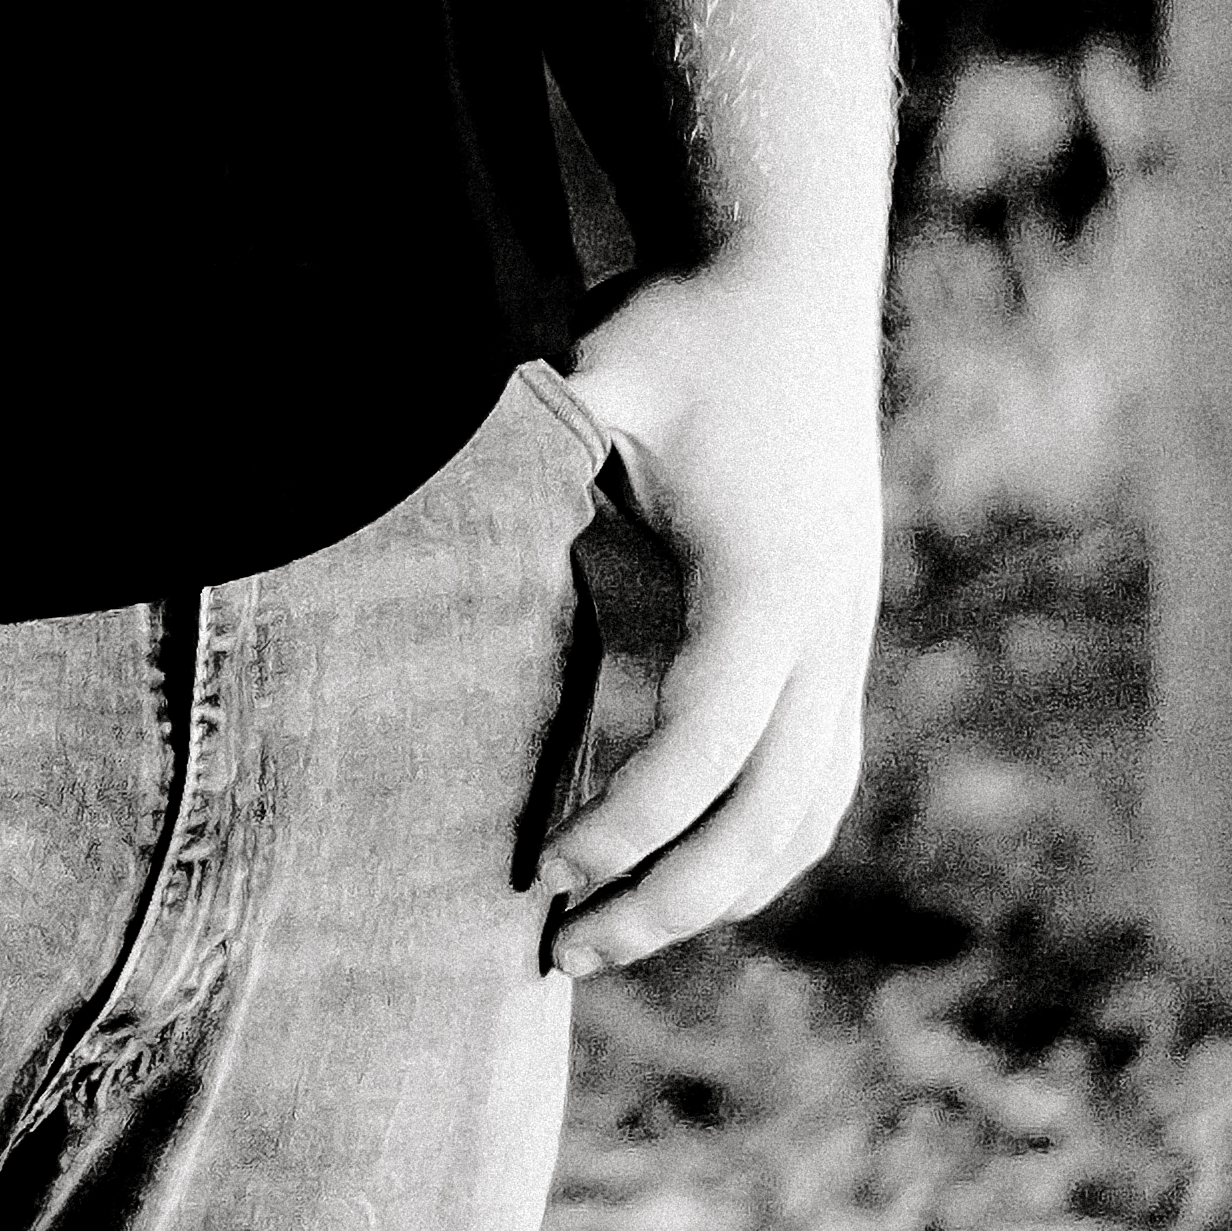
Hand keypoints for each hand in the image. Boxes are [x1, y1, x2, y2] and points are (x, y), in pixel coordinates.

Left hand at [530, 260, 885, 976]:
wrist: (789, 277)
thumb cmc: (682, 328)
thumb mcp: (595, 373)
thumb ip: (522, 441)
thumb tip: (385, 482)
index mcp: (767, 582)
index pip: (704, 744)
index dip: (629, 824)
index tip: (544, 869)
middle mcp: (826, 626)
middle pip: (767, 813)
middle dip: (669, 900)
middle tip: (559, 953)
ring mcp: (846, 637)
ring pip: (805, 812)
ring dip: (716, 891)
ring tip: (608, 937)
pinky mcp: (839, 639)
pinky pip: (817, 780)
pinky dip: (759, 849)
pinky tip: (682, 883)